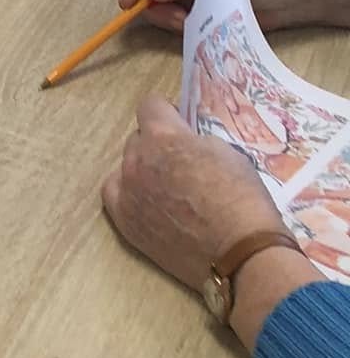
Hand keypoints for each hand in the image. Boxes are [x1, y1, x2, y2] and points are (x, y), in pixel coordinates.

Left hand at [102, 97, 313, 347]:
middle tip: (181, 164)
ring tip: (168, 188)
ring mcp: (127, 191)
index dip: (167, 113)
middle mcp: (137, 159)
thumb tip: (185, 142)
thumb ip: (195, 141)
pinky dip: (127, 192)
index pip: (150, 105)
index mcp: (163, 136)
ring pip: (126, 166)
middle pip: (139, 139)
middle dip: (158, 144)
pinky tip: (146, 200)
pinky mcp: (125, 221)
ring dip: (143, 169)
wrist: (240, 252)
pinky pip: (114, 194)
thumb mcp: (226, 153)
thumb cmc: (242, 198)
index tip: (180, 124)